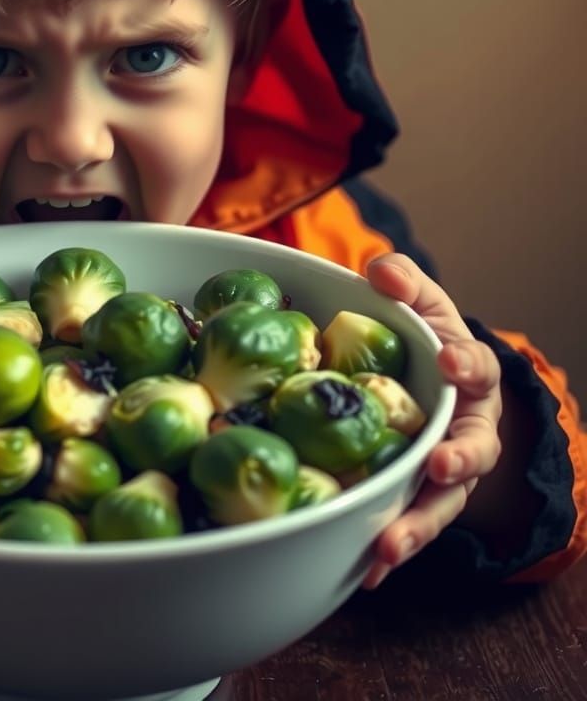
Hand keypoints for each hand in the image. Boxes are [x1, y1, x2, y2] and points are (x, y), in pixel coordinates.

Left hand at [360, 253, 501, 588]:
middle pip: (473, 449)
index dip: (467, 365)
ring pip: (441, 502)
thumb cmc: (425, 340)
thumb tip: (378, 269)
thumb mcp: (419, 305)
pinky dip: (388, 548)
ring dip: (418, 524)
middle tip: (440, 467)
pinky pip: (408, 524)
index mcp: (469, 377)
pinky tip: (364, 573)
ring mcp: (447, 470)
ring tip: (388, 547)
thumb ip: (404, 283)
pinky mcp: (419, 498)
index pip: (477, 368)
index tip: (450, 362)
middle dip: (459, 461)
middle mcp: (468, 428)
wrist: (432, 383)